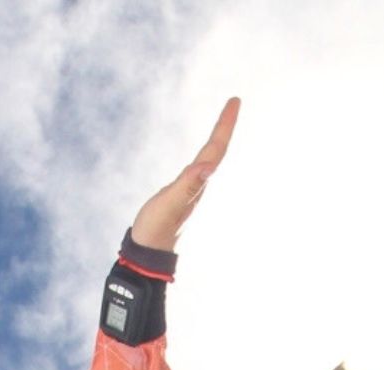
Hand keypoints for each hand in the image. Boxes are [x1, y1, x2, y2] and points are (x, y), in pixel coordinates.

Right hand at [130, 98, 240, 252]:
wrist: (147, 255)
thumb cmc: (156, 230)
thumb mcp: (169, 204)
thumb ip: (188, 185)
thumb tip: (209, 166)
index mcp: (197, 184)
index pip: (216, 149)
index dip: (225, 124)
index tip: (235, 100)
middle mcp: (198, 186)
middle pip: (216, 151)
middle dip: (225, 126)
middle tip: (234, 103)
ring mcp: (190, 192)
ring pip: (209, 160)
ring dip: (218, 139)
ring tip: (224, 121)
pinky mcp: (180, 196)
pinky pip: (197, 169)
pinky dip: (204, 155)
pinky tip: (203, 158)